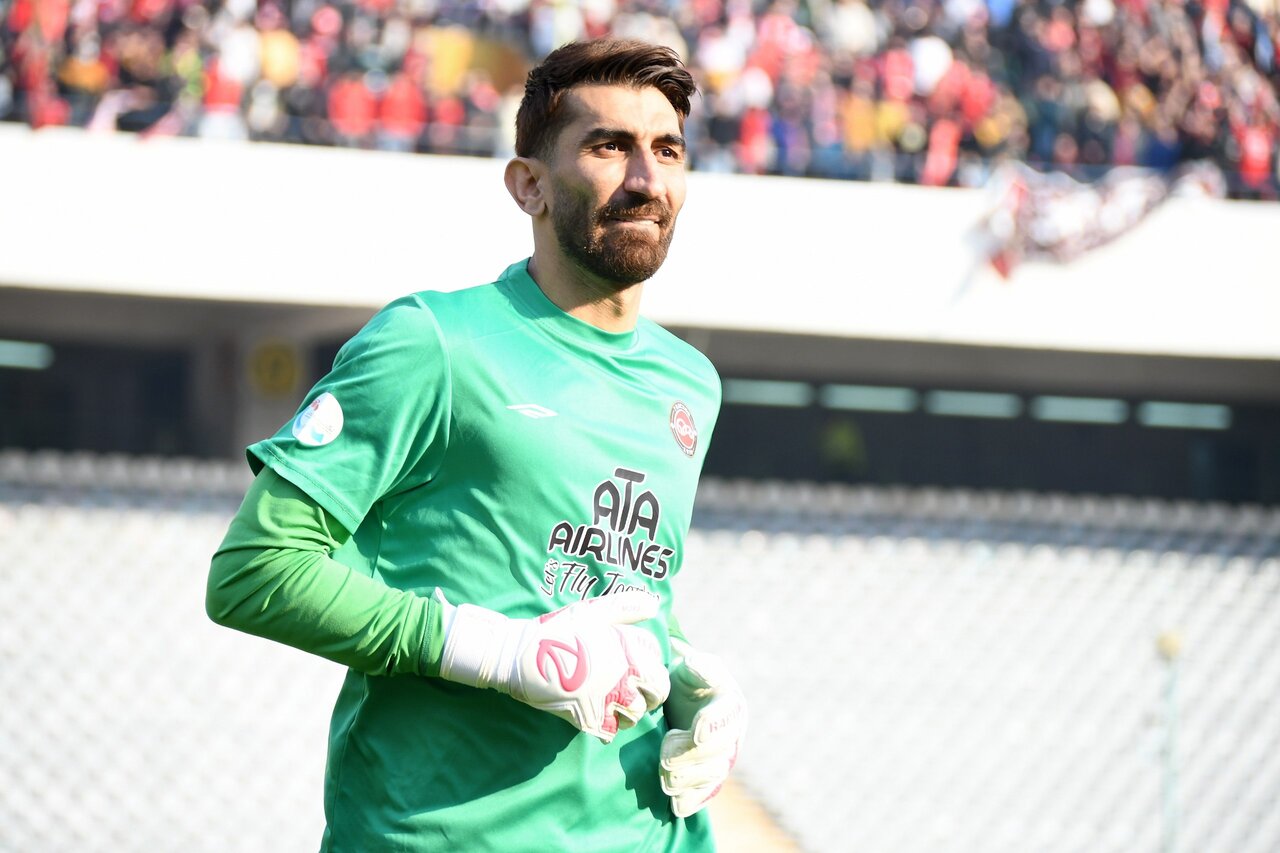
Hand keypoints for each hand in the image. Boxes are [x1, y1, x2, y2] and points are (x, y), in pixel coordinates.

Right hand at [436, 590, 669, 743]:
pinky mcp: (589, 720)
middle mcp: (623, 677)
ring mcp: (606, 701)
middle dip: (650, 693)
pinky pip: (611, 731)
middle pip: (656, 694)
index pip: (658, 664)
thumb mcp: (592, 612)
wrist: (520, 656)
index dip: (652, 664)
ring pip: (635, 715)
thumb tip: (653, 604)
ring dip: (628, 710)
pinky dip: (608, 726)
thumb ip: (625, 607)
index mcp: (627, 651)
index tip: (640, 665)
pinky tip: (599, 714)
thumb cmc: (557, 630)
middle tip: (636, 689)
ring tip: (614, 700)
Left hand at [660, 639, 746, 817]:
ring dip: (688, 780)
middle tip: (665, 756)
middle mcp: (731, 735)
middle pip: (719, 753)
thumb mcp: (691, 667)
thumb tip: (698, 664)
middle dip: (692, 757)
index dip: (713, 726)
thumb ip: (697, 666)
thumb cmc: (685, 681)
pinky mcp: (706, 778)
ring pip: (712, 777)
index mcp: (729, 704)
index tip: (696, 731)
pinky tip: (676, 804)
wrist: (678, 702)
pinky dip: (691, 801)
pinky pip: (704, 795)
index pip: (727, 717)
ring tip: (664, 777)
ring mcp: (721, 758)